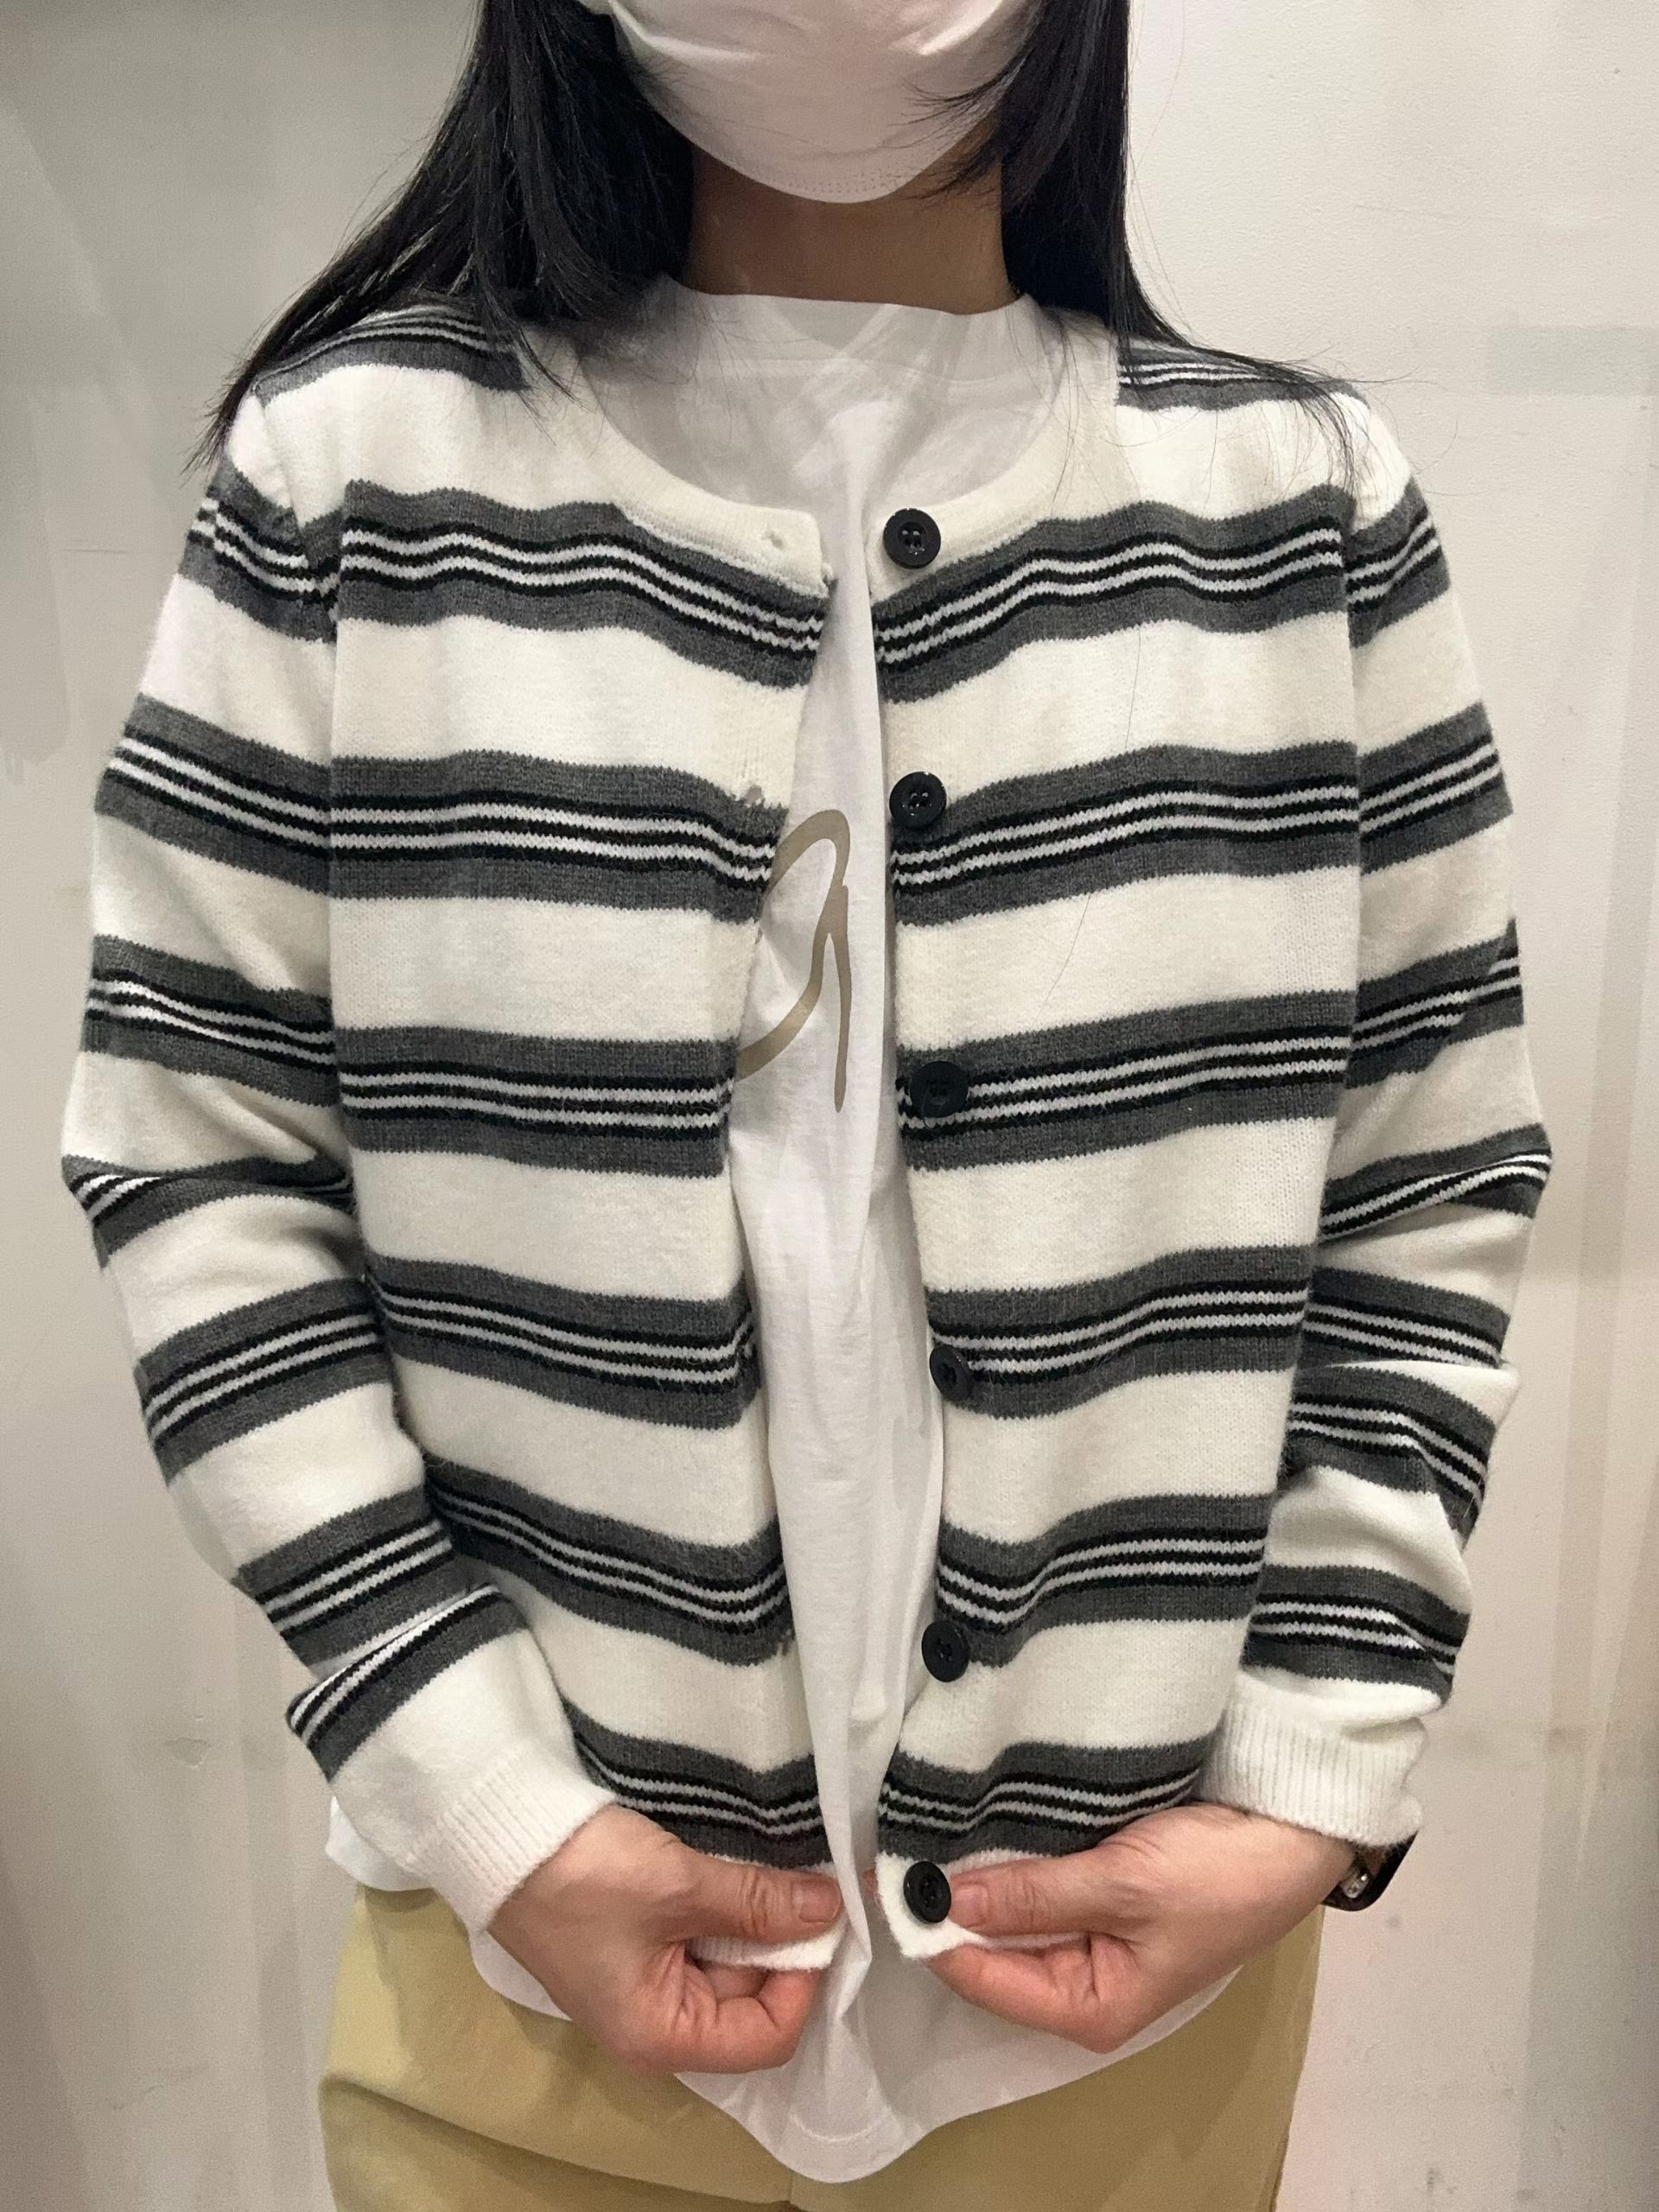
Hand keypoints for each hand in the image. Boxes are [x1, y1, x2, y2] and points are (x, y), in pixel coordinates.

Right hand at [488, 1804, 840, 2076]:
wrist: (504, 1832)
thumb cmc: (586, 1875)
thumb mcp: (681, 1886)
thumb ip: (760, 1904)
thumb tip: (831, 1910)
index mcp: (661, 2036)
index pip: (768, 2035)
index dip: (805, 1979)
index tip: (825, 1914)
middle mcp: (657, 2024)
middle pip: (754, 1999)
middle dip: (787, 1941)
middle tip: (818, 1878)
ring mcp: (647, 1982)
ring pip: (733, 1962)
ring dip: (760, 1918)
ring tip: (784, 1867)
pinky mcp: (641, 1942)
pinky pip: (705, 1937)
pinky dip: (730, 1906)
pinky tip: (745, 1869)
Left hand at [910, 1803, 1351, 2053]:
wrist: (1293, 1831)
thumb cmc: (1216, 1874)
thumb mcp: (1120, 1885)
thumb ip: (1030, 1894)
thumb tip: (940, 1899)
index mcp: (1089, 2008)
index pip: (981, 1976)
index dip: (931, 1930)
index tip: (881, 1877)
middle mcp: (1082, 1981)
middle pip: (990, 1948)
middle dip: (948, 1901)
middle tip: (893, 1839)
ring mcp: (1092, 1935)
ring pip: (1010, 1911)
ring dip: (977, 1873)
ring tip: (923, 1823)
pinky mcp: (1102, 1891)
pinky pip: (1037, 1881)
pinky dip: (1009, 1856)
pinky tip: (974, 1818)